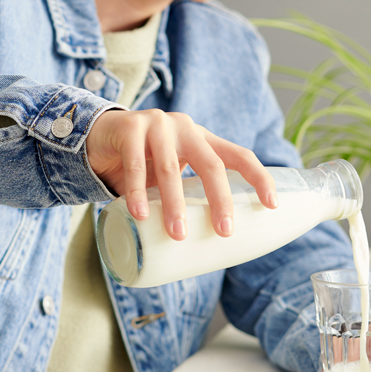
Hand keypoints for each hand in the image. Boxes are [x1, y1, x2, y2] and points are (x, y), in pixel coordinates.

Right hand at [85, 108, 275, 239]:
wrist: (98, 136)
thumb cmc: (141, 163)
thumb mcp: (169, 174)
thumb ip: (184, 194)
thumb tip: (204, 247)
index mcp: (202, 139)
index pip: (239, 155)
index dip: (259, 178)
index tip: (272, 205)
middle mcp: (185, 128)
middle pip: (210, 164)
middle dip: (220, 200)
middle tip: (223, 232)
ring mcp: (157, 124)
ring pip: (170, 167)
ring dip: (175, 204)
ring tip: (177, 234)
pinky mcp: (129, 128)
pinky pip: (135, 164)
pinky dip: (137, 192)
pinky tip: (140, 214)